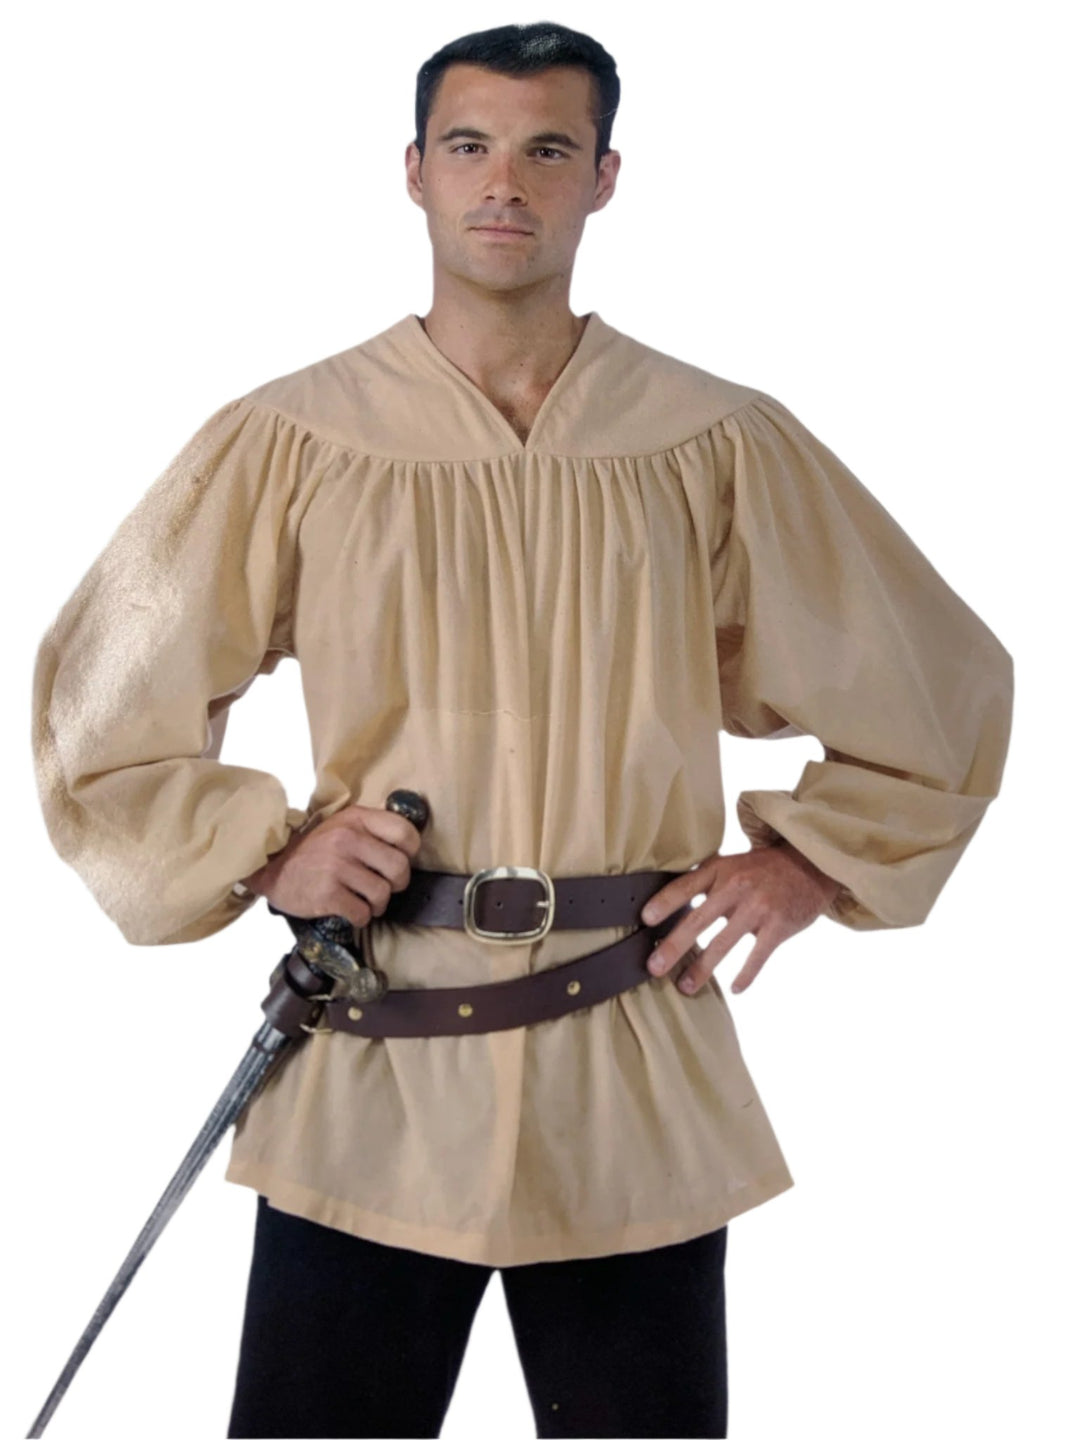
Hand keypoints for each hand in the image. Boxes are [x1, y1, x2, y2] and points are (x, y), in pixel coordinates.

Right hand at [240, 804, 422, 928]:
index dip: (410, 851)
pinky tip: (351, 911)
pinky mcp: (327, 894)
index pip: (405, 832)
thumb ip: (371, 829)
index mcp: (356, 819)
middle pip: (399, 868)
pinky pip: (362, 913)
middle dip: (397, 884)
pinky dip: (360, 917)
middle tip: (384, 887)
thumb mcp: (341, 825)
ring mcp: (336, 866)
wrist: (271, 867)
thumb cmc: (313, 849)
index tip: (399, 860)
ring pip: (383, 894)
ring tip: (365, 902)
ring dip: (377, 905)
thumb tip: (409, 845)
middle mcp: (348, 839)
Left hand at [641, 841, 843, 995]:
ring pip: (723, 943)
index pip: (685, 886)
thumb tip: (667, 907)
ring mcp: (758, 907)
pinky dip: (745, 975)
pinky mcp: (779, 926)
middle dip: (673, 946)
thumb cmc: (762, 869)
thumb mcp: (732, 864)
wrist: (810, 865)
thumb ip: (705, 881)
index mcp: (721, 870)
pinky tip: (734, 988)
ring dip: (701, 968)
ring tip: (685, 987)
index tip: (645, 920)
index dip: (664, 902)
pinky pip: (757, 956)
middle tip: (653, 968)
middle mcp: (736, 887)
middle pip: (698, 919)